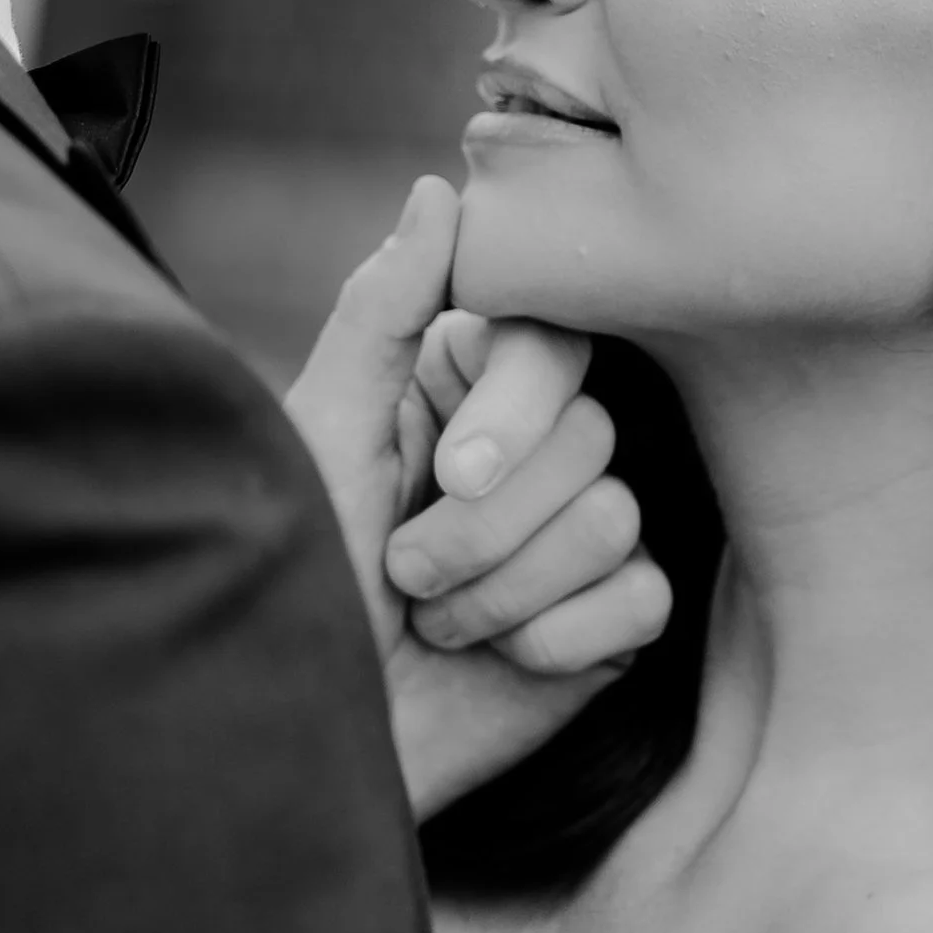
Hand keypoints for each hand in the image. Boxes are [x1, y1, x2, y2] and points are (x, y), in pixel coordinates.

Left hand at [285, 176, 670, 823]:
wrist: (303, 745)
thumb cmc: (290, 586)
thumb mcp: (321, 440)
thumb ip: (383, 311)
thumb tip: (443, 187)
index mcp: (457, 392)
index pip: (552, 341)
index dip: (513, 410)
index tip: (446, 473)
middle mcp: (527, 453)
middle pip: (590, 437)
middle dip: (483, 527)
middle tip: (403, 573)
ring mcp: (574, 537)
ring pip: (615, 517)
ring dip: (504, 591)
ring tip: (433, 623)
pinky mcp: (609, 623)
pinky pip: (641, 598)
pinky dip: (557, 643)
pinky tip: (498, 664)